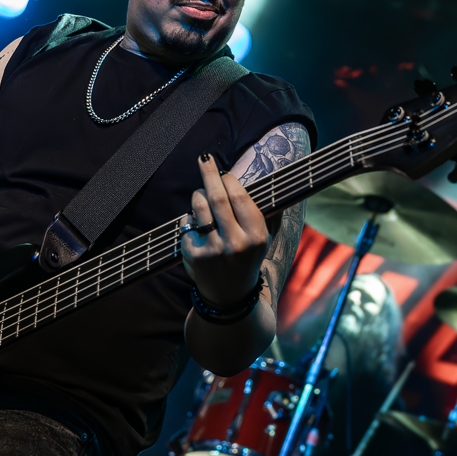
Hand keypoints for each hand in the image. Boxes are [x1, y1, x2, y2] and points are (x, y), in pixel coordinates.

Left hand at [181, 153, 270, 306]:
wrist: (229, 297)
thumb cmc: (247, 259)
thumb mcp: (265, 239)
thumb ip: (266, 212)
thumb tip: (271, 179)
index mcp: (257, 236)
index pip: (239, 197)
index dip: (228, 179)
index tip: (224, 172)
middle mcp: (235, 243)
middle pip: (217, 197)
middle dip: (209, 173)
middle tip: (204, 158)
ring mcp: (213, 250)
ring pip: (199, 207)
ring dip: (198, 196)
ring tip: (201, 196)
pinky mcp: (193, 256)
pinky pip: (186, 224)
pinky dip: (189, 218)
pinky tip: (197, 224)